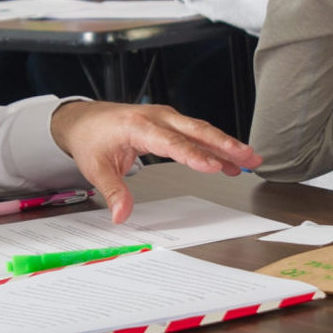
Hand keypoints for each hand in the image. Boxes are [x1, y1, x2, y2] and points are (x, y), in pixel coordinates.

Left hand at [48, 101, 262, 223]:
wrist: (82, 119)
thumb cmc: (90, 139)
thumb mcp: (96, 168)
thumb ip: (113, 192)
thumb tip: (121, 215)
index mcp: (138, 126)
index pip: (172, 143)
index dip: (195, 155)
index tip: (215, 167)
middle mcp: (157, 117)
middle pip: (197, 130)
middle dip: (225, 145)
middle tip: (249, 157)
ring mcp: (165, 117)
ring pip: (202, 130)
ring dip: (226, 144)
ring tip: (250, 159)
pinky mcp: (170, 122)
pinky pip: (196, 131)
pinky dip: (216, 143)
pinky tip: (231, 158)